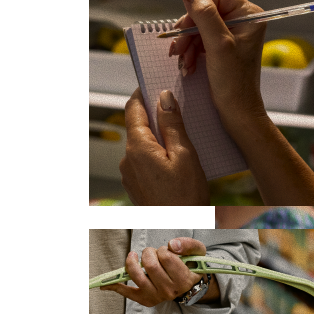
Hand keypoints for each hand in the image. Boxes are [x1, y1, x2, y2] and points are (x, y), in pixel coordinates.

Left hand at [99, 238, 207, 306]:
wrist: (191, 286)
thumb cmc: (192, 266)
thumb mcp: (198, 252)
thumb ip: (188, 245)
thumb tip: (171, 244)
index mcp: (184, 279)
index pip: (167, 257)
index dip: (164, 250)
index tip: (166, 251)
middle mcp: (170, 291)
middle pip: (150, 265)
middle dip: (149, 253)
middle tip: (152, 253)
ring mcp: (156, 296)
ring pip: (137, 275)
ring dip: (132, 262)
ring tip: (134, 257)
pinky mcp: (146, 299)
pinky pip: (128, 293)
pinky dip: (116, 287)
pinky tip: (105, 285)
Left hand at [119, 89, 209, 204]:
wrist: (179, 228)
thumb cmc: (186, 195)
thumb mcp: (185, 154)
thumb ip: (172, 124)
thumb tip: (163, 97)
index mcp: (138, 146)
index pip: (133, 109)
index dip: (143, 94)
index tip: (154, 85)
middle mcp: (127, 158)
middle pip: (138, 126)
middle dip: (154, 117)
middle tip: (177, 112)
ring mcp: (129, 173)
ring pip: (142, 144)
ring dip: (157, 138)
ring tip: (181, 141)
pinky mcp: (135, 184)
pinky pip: (144, 161)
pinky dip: (157, 154)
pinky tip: (175, 161)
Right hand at [168, 0, 267, 128]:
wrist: (237, 112)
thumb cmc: (235, 83)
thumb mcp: (217, 44)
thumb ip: (203, 13)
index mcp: (249, 15)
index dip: (198, 9)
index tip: (187, 28)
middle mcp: (243, 21)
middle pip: (204, 10)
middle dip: (189, 30)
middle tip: (180, 48)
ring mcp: (232, 34)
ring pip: (198, 25)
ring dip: (187, 43)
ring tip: (184, 61)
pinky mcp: (222, 46)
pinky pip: (199, 39)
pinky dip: (190, 51)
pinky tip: (187, 65)